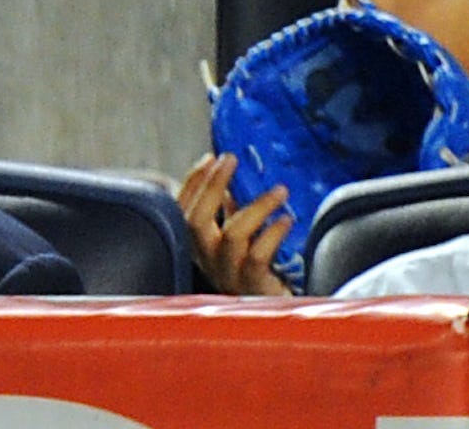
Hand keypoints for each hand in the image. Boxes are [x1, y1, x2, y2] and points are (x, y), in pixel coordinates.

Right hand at [177, 152, 293, 295]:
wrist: (281, 310)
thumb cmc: (262, 271)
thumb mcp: (242, 236)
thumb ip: (232, 210)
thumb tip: (232, 176)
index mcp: (202, 246)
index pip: (182, 211)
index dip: (193, 183)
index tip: (211, 158)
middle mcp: (208, 260)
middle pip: (195, 220)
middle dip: (211, 185)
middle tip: (231, 159)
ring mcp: (228, 275)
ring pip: (232, 235)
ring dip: (257, 206)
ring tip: (281, 190)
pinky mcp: (253, 286)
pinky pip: (258, 256)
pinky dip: (273, 233)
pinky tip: (287, 219)